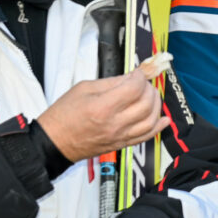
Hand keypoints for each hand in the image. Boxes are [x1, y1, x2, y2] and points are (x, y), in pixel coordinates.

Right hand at [36, 70, 169, 161]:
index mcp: (103, 107)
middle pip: (146, 103)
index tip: (137, 73)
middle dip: (149, 88)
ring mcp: (119, 136)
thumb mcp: (84, 88)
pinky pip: (146, 137)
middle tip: (143, 83)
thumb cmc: (63, 115)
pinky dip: (158, 127)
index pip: (134, 88)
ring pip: (151, 120)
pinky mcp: (121, 144)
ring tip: (151, 96)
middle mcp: (114, 123)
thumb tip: (132, 77)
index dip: (140, 77)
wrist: (53, 142)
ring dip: (156, 105)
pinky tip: (164, 119)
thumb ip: (111, 82)